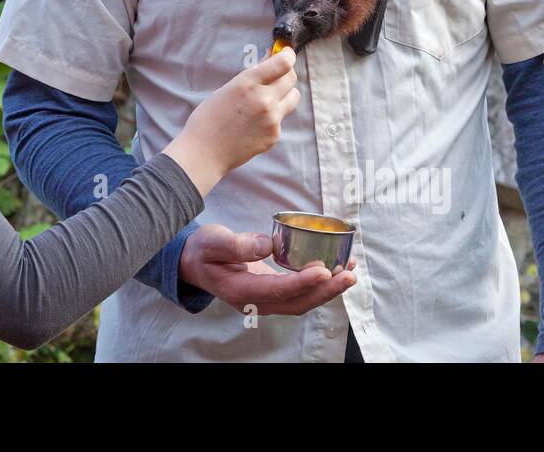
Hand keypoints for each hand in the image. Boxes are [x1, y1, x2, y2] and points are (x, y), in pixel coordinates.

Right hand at [162, 48, 298, 196]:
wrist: (205, 152)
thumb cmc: (209, 118)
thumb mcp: (227, 89)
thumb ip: (251, 77)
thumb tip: (269, 61)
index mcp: (248, 83)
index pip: (283, 63)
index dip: (288, 56)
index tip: (286, 54)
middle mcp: (264, 99)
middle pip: (291, 78)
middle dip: (286, 73)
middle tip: (278, 75)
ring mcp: (271, 119)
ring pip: (292, 97)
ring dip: (285, 93)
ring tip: (268, 99)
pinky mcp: (274, 135)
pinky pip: (281, 118)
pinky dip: (273, 116)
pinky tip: (254, 123)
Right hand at [179, 223, 355, 314]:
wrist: (193, 264)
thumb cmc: (202, 250)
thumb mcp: (212, 241)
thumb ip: (235, 244)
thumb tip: (266, 244)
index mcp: (240, 290)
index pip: (277, 290)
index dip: (302, 283)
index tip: (324, 271)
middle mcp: (256, 301)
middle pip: (297, 303)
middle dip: (326, 291)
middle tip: (349, 274)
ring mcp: (265, 300)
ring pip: (301, 302)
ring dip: (328, 290)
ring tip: (350, 272)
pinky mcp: (272, 292)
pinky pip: (299, 294)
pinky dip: (319, 285)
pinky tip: (335, 270)